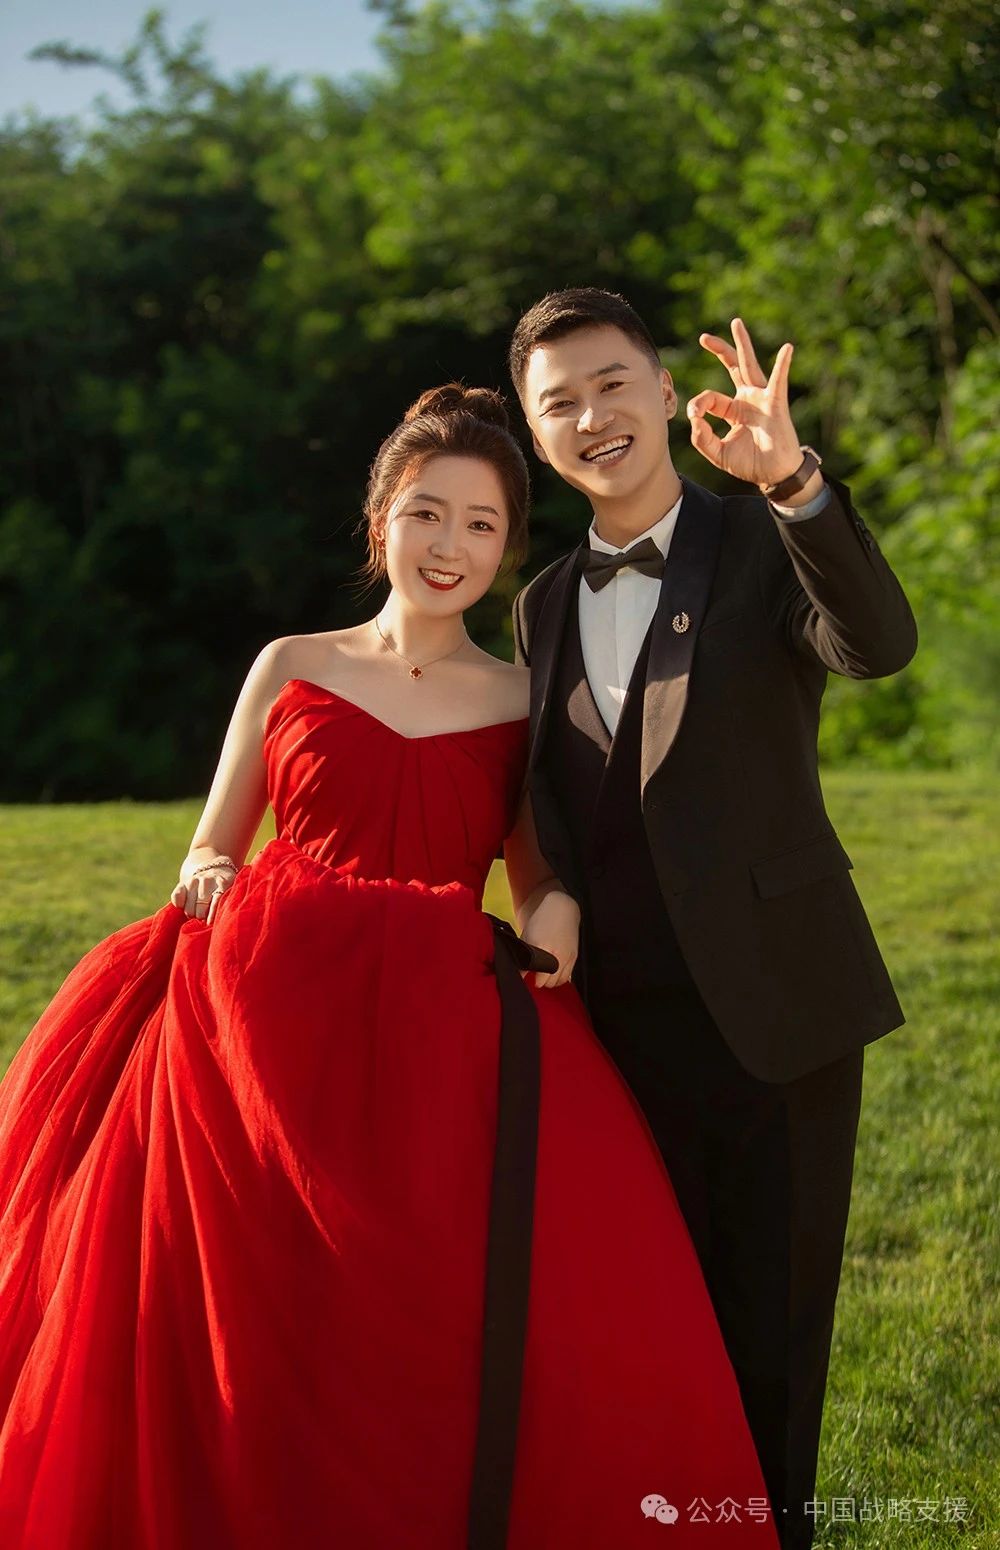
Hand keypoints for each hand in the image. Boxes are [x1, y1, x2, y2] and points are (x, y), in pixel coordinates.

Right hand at [170, 863, 235, 923]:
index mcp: (223, 883)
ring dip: (192, 914)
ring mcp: (194, 881)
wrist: (214, 868)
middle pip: (201, 908)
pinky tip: (185, 906)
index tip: (209, 923)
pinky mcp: (183, 883)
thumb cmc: (224, 888)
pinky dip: (179, 905)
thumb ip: (227, 903)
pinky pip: (176, 897)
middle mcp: (207, 880)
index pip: (216, 900)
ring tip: (197, 913)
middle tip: (204, 918)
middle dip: (202, 917)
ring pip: (189, 908)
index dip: (212, 914)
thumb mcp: (231, 892)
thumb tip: (215, 922)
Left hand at [520, 889, 579, 989]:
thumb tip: (517, 974)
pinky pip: (566, 977)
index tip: (523, 978)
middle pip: (545, 982)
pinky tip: (552, 972)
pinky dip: (558, 978)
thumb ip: (521, 957)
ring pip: (556, 982)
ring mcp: (566, 956)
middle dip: (537, 982)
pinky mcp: (574, 957)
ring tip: (542, 975)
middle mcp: (555, 954)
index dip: (526, 979)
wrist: (561, 908)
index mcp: (541, 948)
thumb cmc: (541, 921)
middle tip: (532, 976)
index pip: (532, 974)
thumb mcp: (526, 937)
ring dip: (548, 981)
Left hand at [686, 317, 804, 488]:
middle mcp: (748, 399)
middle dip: (719, 351)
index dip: (699, 405)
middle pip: (732, 368)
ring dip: (743, 344)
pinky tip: (787, 348)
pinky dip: (783, 364)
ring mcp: (762, 399)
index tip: (695, 418)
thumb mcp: (718, 453)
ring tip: (736, 324)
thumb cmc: (751, 464)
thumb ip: (702, 439)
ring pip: (750, 366)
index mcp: (734, 410)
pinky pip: (779, 381)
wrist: (774, 475)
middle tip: (704, 337)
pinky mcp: (776, 404)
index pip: (711, 399)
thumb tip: (693, 420)